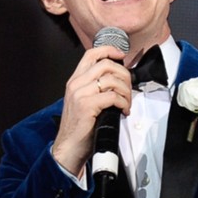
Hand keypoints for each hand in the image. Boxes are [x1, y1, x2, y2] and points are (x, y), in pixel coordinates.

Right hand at [50, 44, 132, 175]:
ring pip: (112, 80)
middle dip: (125, 75)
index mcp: (75, 80)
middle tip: (128, 90)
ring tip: (126, 103)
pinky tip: (123, 111)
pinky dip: (124, 103)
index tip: (122, 56)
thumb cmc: (80, 126)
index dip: (109, 50)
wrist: (69, 146)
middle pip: (107, 65)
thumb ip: (96, 88)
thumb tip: (119, 80)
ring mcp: (80, 93)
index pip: (91, 54)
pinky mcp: (87, 105)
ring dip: (126, 92)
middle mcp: (76, 83)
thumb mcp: (85, 101)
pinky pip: (113, 96)